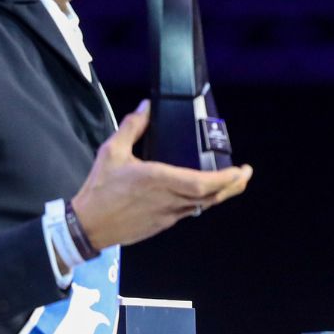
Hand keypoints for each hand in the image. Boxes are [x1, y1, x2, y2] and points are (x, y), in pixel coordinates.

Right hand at [69, 101, 252, 248]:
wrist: (87, 226)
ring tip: (231, 180)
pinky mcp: (162, 224)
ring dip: (220, 194)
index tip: (240, 169)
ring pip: (202, 206)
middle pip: (211, 197)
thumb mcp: (112, 152)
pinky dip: (202, 201)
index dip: (225, 179)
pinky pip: (189, 211)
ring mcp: (167, 215)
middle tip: (245, 173)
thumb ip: (132, 127)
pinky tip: (203, 192)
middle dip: (233, 186)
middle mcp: (168, 199)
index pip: (202, 183)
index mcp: (159, 180)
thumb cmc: (100, 189)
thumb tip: (146, 107)